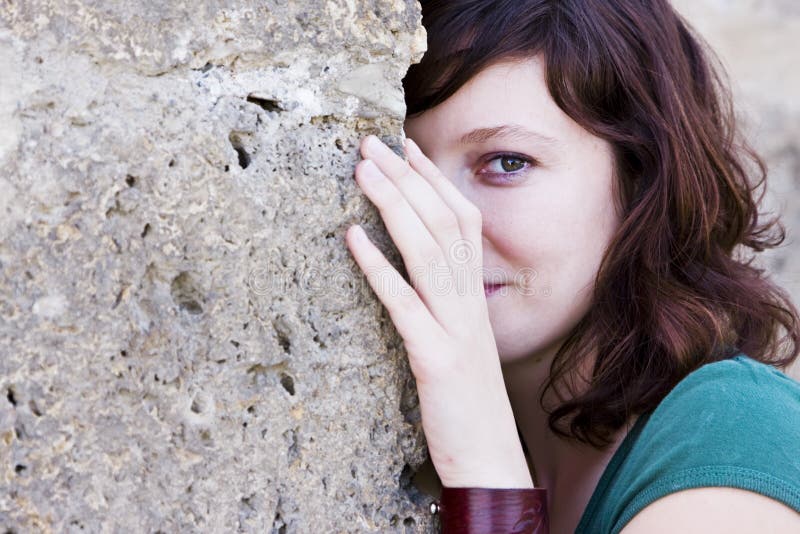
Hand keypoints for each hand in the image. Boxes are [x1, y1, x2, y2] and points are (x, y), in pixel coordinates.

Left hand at [345, 134, 532, 488]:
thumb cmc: (468, 400)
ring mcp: (455, 328)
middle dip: (406, 178)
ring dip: (392, 205)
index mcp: (475, 296)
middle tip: (370, 144)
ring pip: (427, 251)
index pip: (462, 222)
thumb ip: (445, 302)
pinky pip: (404, 303)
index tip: (406, 146)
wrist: (491, 458)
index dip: (434, 180)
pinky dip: (378, 267)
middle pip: (441, 224)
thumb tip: (415, 270)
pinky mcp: (435, 359)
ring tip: (361, 170)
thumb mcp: (462, 340)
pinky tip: (352, 237)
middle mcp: (470, 302)